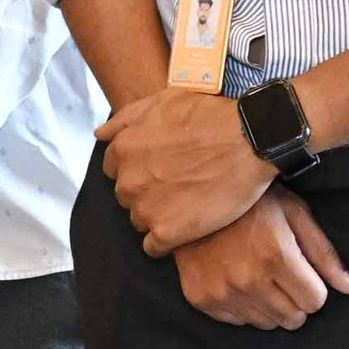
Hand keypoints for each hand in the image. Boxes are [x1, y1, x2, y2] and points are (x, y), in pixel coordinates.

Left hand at [100, 84, 275, 254]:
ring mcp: (146, 209)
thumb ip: (126, 119)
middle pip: (128, 196)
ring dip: (159, 215)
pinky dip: (166, 240)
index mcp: (123, 150)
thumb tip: (99, 134)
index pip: (116, 170)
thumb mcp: (162, 100)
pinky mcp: (167, 233)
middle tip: (180, 184)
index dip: (140, 169)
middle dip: (148, 191)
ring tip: (188, 203)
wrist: (250, 138)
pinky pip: (153, 247)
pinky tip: (186, 228)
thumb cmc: (210, 115)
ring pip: (140, 220)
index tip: (163, 168)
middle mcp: (128, 182)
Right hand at [172, 189, 348, 330]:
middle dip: (295, 300)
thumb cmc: (251, 201)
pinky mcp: (201, 298)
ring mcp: (222, 291)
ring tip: (258, 274)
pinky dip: (243, 306)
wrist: (192, 196)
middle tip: (282, 275)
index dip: (314, 288)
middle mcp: (248, 279)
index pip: (315, 301)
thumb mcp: (294, 214)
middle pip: (293, 318)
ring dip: (270, 305)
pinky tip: (236, 278)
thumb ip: (323, 254)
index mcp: (276, 255)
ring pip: (267, 324)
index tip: (303, 272)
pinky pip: (238, 321)